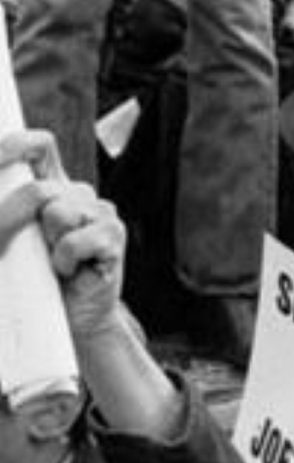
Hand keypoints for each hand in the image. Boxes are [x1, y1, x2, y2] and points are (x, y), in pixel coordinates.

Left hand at [0, 130, 125, 339]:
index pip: (40, 147)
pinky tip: (72, 271)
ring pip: (59, 211)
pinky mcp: (113, 236)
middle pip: (44, 187)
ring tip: (55, 262)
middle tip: (35, 251)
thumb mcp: (13, 240)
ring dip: (49, 244)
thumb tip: (21, 198)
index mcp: (53, 188)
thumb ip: (12, 210)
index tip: (3, 153)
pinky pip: (77, 239)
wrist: (70, 318)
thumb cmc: (39, 280)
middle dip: (23, 221)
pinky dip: (66, 260)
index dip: (19, 143)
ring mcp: (100, 213)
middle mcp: (79, 195)